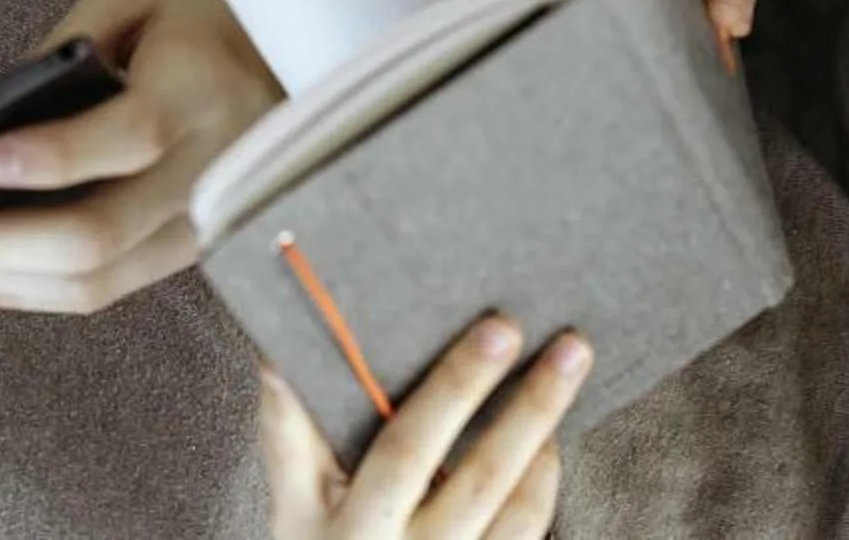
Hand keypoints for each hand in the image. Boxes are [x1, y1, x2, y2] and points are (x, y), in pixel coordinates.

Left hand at [0, 0, 281, 313]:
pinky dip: (32, 283)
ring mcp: (203, 221)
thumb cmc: (203, 3)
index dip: (43, 158)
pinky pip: (105, 288)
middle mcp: (211, 168)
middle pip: (96, 238)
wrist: (298, 39)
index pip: (125, 139)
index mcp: (201, 86)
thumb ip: (66, 46)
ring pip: (94, 283)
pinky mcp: (189, 249)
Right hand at [261, 316, 589, 539]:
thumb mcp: (292, 507)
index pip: (409, 448)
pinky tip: (544, 452)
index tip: (498, 329)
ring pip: (521, 517)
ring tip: (562, 387)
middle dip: (532, 408)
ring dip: (546, 449)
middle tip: (571, 347)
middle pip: (484, 478)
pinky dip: (541, 490)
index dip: (455, 387)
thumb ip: (287, 432)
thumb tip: (277, 349)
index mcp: (359, 527)